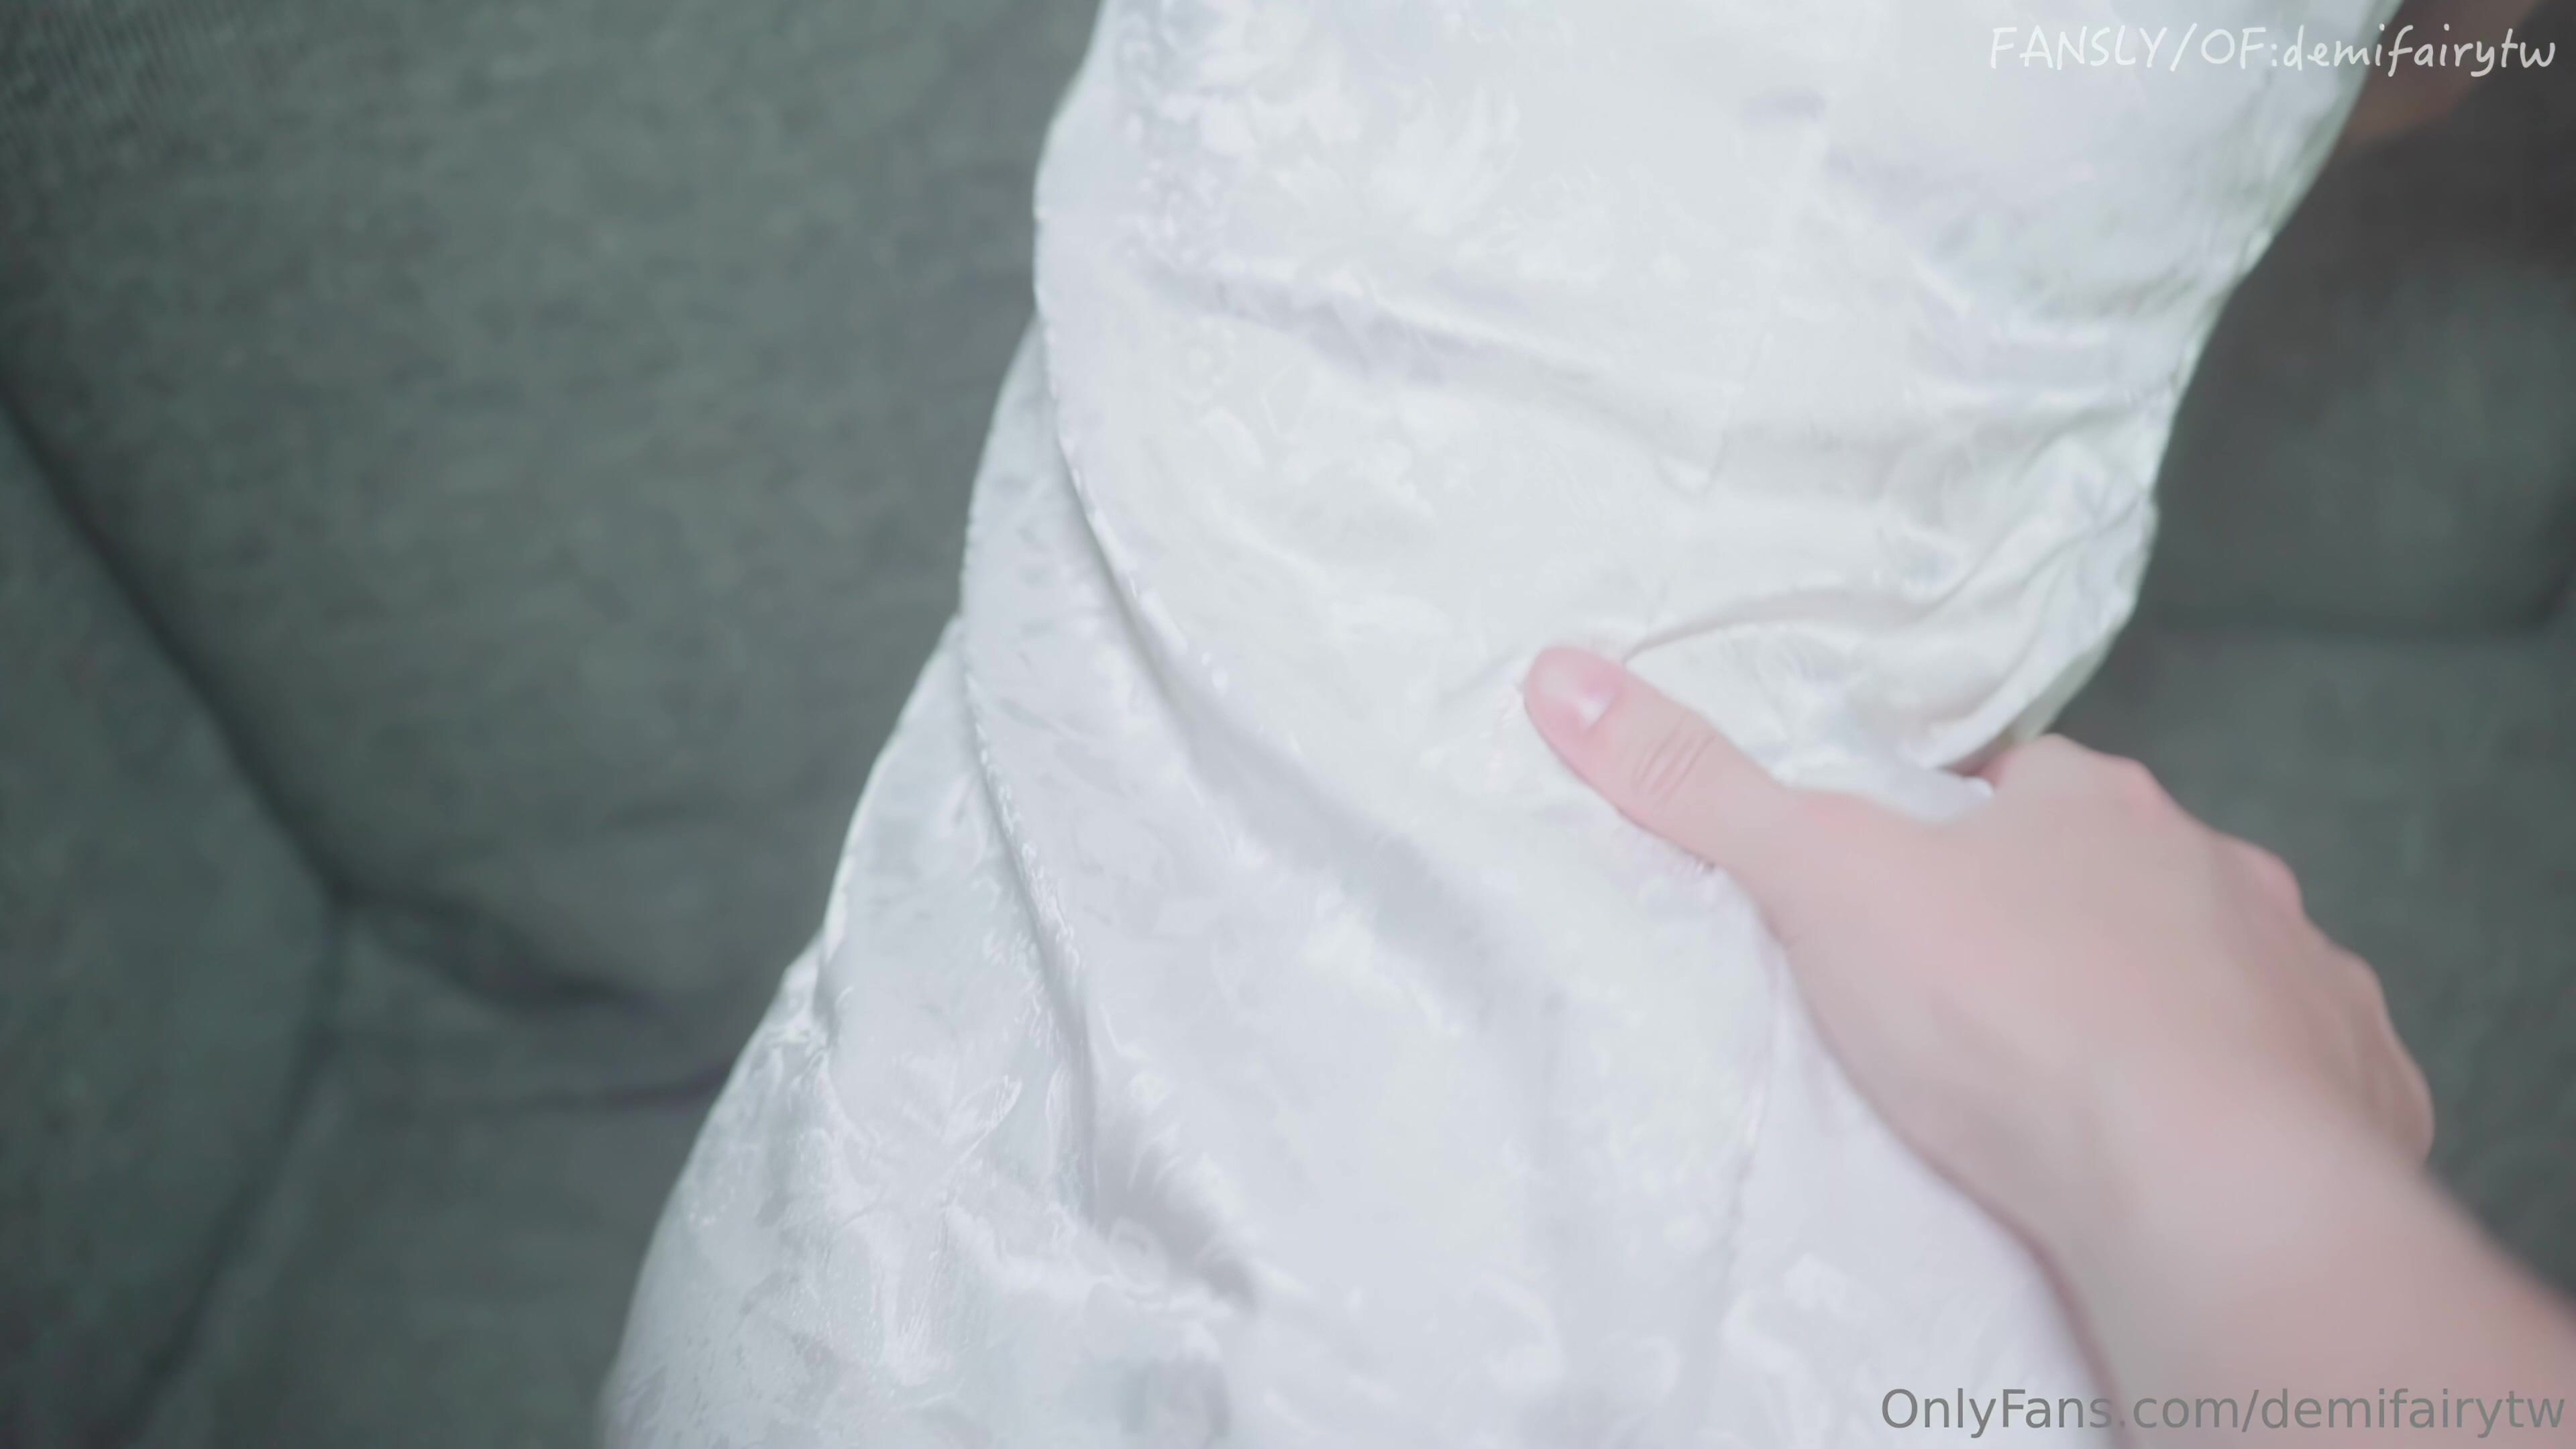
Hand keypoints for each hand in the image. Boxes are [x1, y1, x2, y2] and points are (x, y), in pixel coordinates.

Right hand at [1520, 647, 2433, 1267]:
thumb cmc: (2005, 1014)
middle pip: (2125, 873)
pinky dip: (2253, 1094)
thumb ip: (1697, 788)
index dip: (1964, 828)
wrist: (2200, 1183)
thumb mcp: (1819, 884)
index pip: (2021, 784)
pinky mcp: (2357, 1088)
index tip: (1913, 891)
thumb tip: (1560, 675)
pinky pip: (2304, 1072)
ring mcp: (2300, 977)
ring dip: (2165, 1003)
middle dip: (2067, 917)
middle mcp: (2217, 869)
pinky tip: (2190, 1144)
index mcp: (2095, 804)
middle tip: (1982, 999)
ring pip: (2222, 968)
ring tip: (2080, 1084)